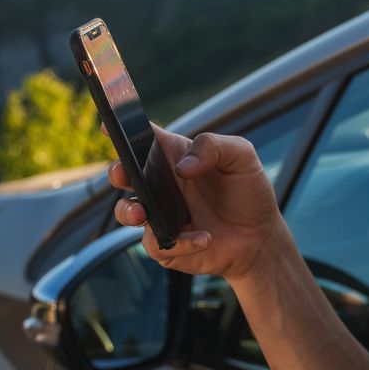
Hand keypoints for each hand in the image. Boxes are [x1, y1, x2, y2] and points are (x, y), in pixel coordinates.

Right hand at [107, 122, 289, 282]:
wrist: (260, 238)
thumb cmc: (248, 192)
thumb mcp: (241, 157)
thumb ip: (212, 147)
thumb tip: (182, 166)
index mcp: (175, 156)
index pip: (143, 137)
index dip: (122, 129)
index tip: (108, 125)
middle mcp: (162, 184)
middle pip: (124, 173)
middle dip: (117, 172)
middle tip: (123, 173)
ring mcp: (160, 215)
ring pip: (126, 211)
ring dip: (128, 211)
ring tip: (142, 213)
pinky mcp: (166, 244)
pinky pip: (157, 244)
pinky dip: (180, 241)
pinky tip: (205, 237)